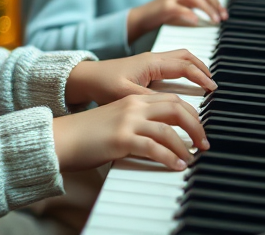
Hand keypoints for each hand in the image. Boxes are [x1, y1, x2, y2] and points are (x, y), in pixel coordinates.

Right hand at [52, 93, 207, 171]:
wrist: (60, 137)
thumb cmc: (85, 133)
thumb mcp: (115, 120)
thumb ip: (137, 122)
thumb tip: (160, 138)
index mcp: (133, 99)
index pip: (172, 99)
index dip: (191, 113)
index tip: (199, 128)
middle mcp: (133, 106)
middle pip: (177, 108)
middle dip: (196, 125)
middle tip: (204, 142)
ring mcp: (127, 122)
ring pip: (169, 128)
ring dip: (186, 144)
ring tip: (193, 157)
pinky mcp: (121, 139)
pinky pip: (154, 147)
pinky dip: (170, 157)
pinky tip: (177, 165)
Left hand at [65, 50, 215, 106]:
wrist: (84, 78)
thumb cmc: (102, 84)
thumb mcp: (126, 95)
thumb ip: (149, 99)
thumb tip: (171, 106)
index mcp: (151, 62)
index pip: (183, 66)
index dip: (200, 76)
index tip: (212, 88)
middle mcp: (152, 59)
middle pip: (185, 56)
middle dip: (202, 67)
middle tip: (213, 83)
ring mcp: (149, 62)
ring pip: (179, 58)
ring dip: (194, 67)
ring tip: (205, 81)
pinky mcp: (145, 69)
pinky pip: (171, 64)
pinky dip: (184, 70)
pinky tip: (185, 83)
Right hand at [127, 0, 227, 40]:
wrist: (141, 18)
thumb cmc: (161, 17)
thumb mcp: (181, 16)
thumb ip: (195, 16)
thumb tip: (212, 22)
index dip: (216, 1)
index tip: (224, 14)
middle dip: (215, 4)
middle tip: (223, 17)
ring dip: (207, 9)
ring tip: (214, 20)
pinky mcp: (165, 7)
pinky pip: (180, 8)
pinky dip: (190, 14)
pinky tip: (196, 21)